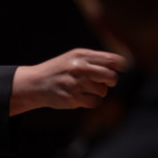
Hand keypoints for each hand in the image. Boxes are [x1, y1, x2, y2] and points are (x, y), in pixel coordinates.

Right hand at [10, 47, 125, 115]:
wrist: (36, 83)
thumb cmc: (59, 70)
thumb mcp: (74, 57)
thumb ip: (94, 59)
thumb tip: (120, 65)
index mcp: (82, 55)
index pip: (112, 60)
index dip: (120, 66)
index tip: (119, 70)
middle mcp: (80, 68)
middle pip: (111, 77)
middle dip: (111, 81)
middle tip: (104, 82)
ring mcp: (77, 83)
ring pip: (104, 91)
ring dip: (99, 92)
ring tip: (86, 88)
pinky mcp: (73, 98)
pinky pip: (95, 102)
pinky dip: (92, 101)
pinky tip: (83, 97)